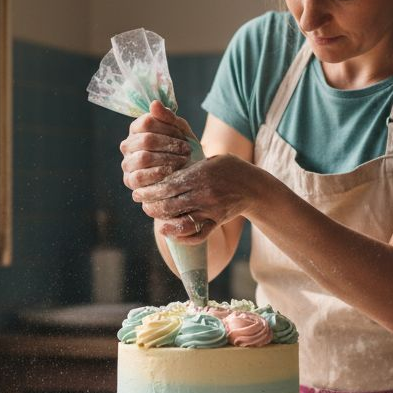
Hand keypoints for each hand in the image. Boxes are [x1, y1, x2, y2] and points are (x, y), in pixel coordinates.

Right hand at [120, 100, 196, 195]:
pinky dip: (157, 174)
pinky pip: (139, 176)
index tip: (183, 136)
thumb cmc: (182, 148)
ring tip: (182, 161)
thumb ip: (168, 117)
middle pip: (147, 140)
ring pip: (143, 158)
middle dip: (170, 145)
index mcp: (137, 129)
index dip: (168, 128)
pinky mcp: (130, 180)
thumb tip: (154, 103)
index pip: (147, 122)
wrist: (190, 172)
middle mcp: (128, 145)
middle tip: (187, 150)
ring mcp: (127, 163)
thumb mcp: (180, 130)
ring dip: (166, 159)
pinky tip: (170, 173)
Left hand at [133, 153, 266, 244]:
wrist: (253, 186)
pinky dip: (182, 237)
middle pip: (170, 206)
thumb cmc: (228, 169)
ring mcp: (211, 210)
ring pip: (181, 222)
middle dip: (152, 207)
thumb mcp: (210, 158)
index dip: (150, 191)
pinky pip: (198, 235)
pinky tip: (171, 232)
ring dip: (164, 223)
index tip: (139, 192)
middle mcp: (204, 193)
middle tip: (143, 204)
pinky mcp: (217, 222)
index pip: (168, 186)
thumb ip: (188, 159)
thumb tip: (164, 154)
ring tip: (157, 219)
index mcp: (200, 174)